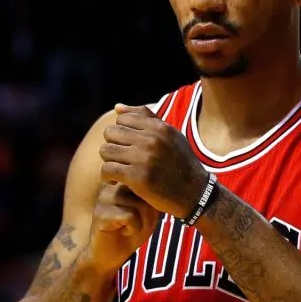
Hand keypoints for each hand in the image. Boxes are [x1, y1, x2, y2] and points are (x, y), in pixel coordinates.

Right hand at [90, 182, 158, 273]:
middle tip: (138, 223)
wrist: (111, 254)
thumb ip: (155, 195)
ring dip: (142, 222)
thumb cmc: (132, 229)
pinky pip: (130, 216)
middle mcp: (113, 183)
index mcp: (124, 179)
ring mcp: (105, 196)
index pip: (151, 183)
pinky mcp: (101, 212)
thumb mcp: (150, 210)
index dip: (154, 203)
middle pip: (147, 192)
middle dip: (150, 213)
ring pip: (140, 205)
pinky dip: (133, 228)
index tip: (145, 215)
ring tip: (130, 227)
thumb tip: (165, 188)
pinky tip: (123, 231)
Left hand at [99, 104, 208, 218]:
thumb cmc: (180, 163)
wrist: (194, 194)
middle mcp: (151, 140)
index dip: (121, 132)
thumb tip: (117, 107)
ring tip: (117, 169)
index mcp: (159, 127)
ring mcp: (143, 158)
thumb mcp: (170, 136)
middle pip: (110, 133)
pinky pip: (107, 170)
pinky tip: (115, 182)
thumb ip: (145, 118)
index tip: (125, 145)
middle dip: (112, 145)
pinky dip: (107, 177)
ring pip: (105, 151)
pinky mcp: (137, 177)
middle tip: (119, 158)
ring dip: (108, 161)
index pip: (122, 119)